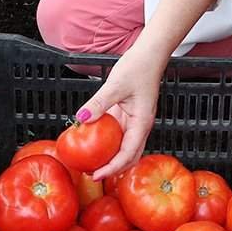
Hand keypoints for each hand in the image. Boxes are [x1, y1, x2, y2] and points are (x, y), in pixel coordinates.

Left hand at [77, 44, 168, 179]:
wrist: (149, 55)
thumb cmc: (138, 68)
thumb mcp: (115, 85)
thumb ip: (99, 103)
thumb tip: (81, 118)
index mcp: (141, 123)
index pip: (128, 154)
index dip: (112, 168)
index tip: (96, 175)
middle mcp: (140, 126)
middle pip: (130, 157)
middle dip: (113, 169)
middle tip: (92, 174)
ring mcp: (135, 122)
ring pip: (126, 148)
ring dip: (112, 159)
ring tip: (93, 163)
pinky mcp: (130, 115)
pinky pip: (120, 135)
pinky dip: (109, 144)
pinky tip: (95, 143)